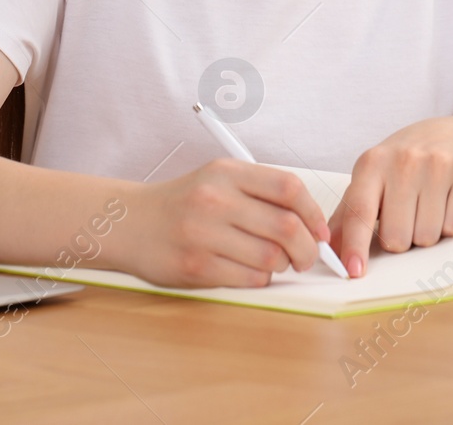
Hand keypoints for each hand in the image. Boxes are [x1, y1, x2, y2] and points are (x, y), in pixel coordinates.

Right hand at [115, 158, 331, 287]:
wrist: (131, 223)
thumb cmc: (183, 204)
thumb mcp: (217, 180)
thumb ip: (260, 193)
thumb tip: (313, 224)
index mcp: (225, 172)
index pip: (289, 187)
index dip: (314, 213)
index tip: (320, 231)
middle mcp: (215, 199)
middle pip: (287, 226)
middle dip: (308, 249)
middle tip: (307, 257)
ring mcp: (203, 233)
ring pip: (272, 257)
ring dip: (283, 265)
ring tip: (273, 262)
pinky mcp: (196, 265)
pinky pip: (250, 278)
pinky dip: (260, 279)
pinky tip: (249, 271)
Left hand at [329, 119, 452, 277]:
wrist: (448, 136)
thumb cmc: (402, 166)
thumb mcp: (370, 180)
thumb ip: (348, 215)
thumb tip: (328, 249)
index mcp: (371, 164)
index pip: (360, 211)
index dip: (356, 244)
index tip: (354, 271)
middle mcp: (404, 161)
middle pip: (397, 236)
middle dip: (400, 238)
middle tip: (405, 216)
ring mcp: (438, 165)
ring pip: (427, 236)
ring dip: (426, 232)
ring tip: (426, 206)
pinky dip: (451, 224)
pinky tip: (447, 202)